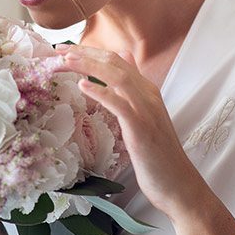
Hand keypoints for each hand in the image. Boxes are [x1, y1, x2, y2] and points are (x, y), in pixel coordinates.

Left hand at [57, 43, 204, 220]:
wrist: (177, 184)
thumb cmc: (156, 156)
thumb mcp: (142, 119)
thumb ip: (132, 94)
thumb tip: (123, 67)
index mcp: (147, 90)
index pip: (116, 60)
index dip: (89, 52)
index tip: (64, 51)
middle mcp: (148, 94)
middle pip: (114, 62)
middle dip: (83, 53)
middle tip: (57, 50)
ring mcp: (146, 110)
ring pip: (116, 77)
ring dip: (89, 66)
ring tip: (65, 61)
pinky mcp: (141, 128)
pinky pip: (119, 103)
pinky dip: (101, 92)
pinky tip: (83, 86)